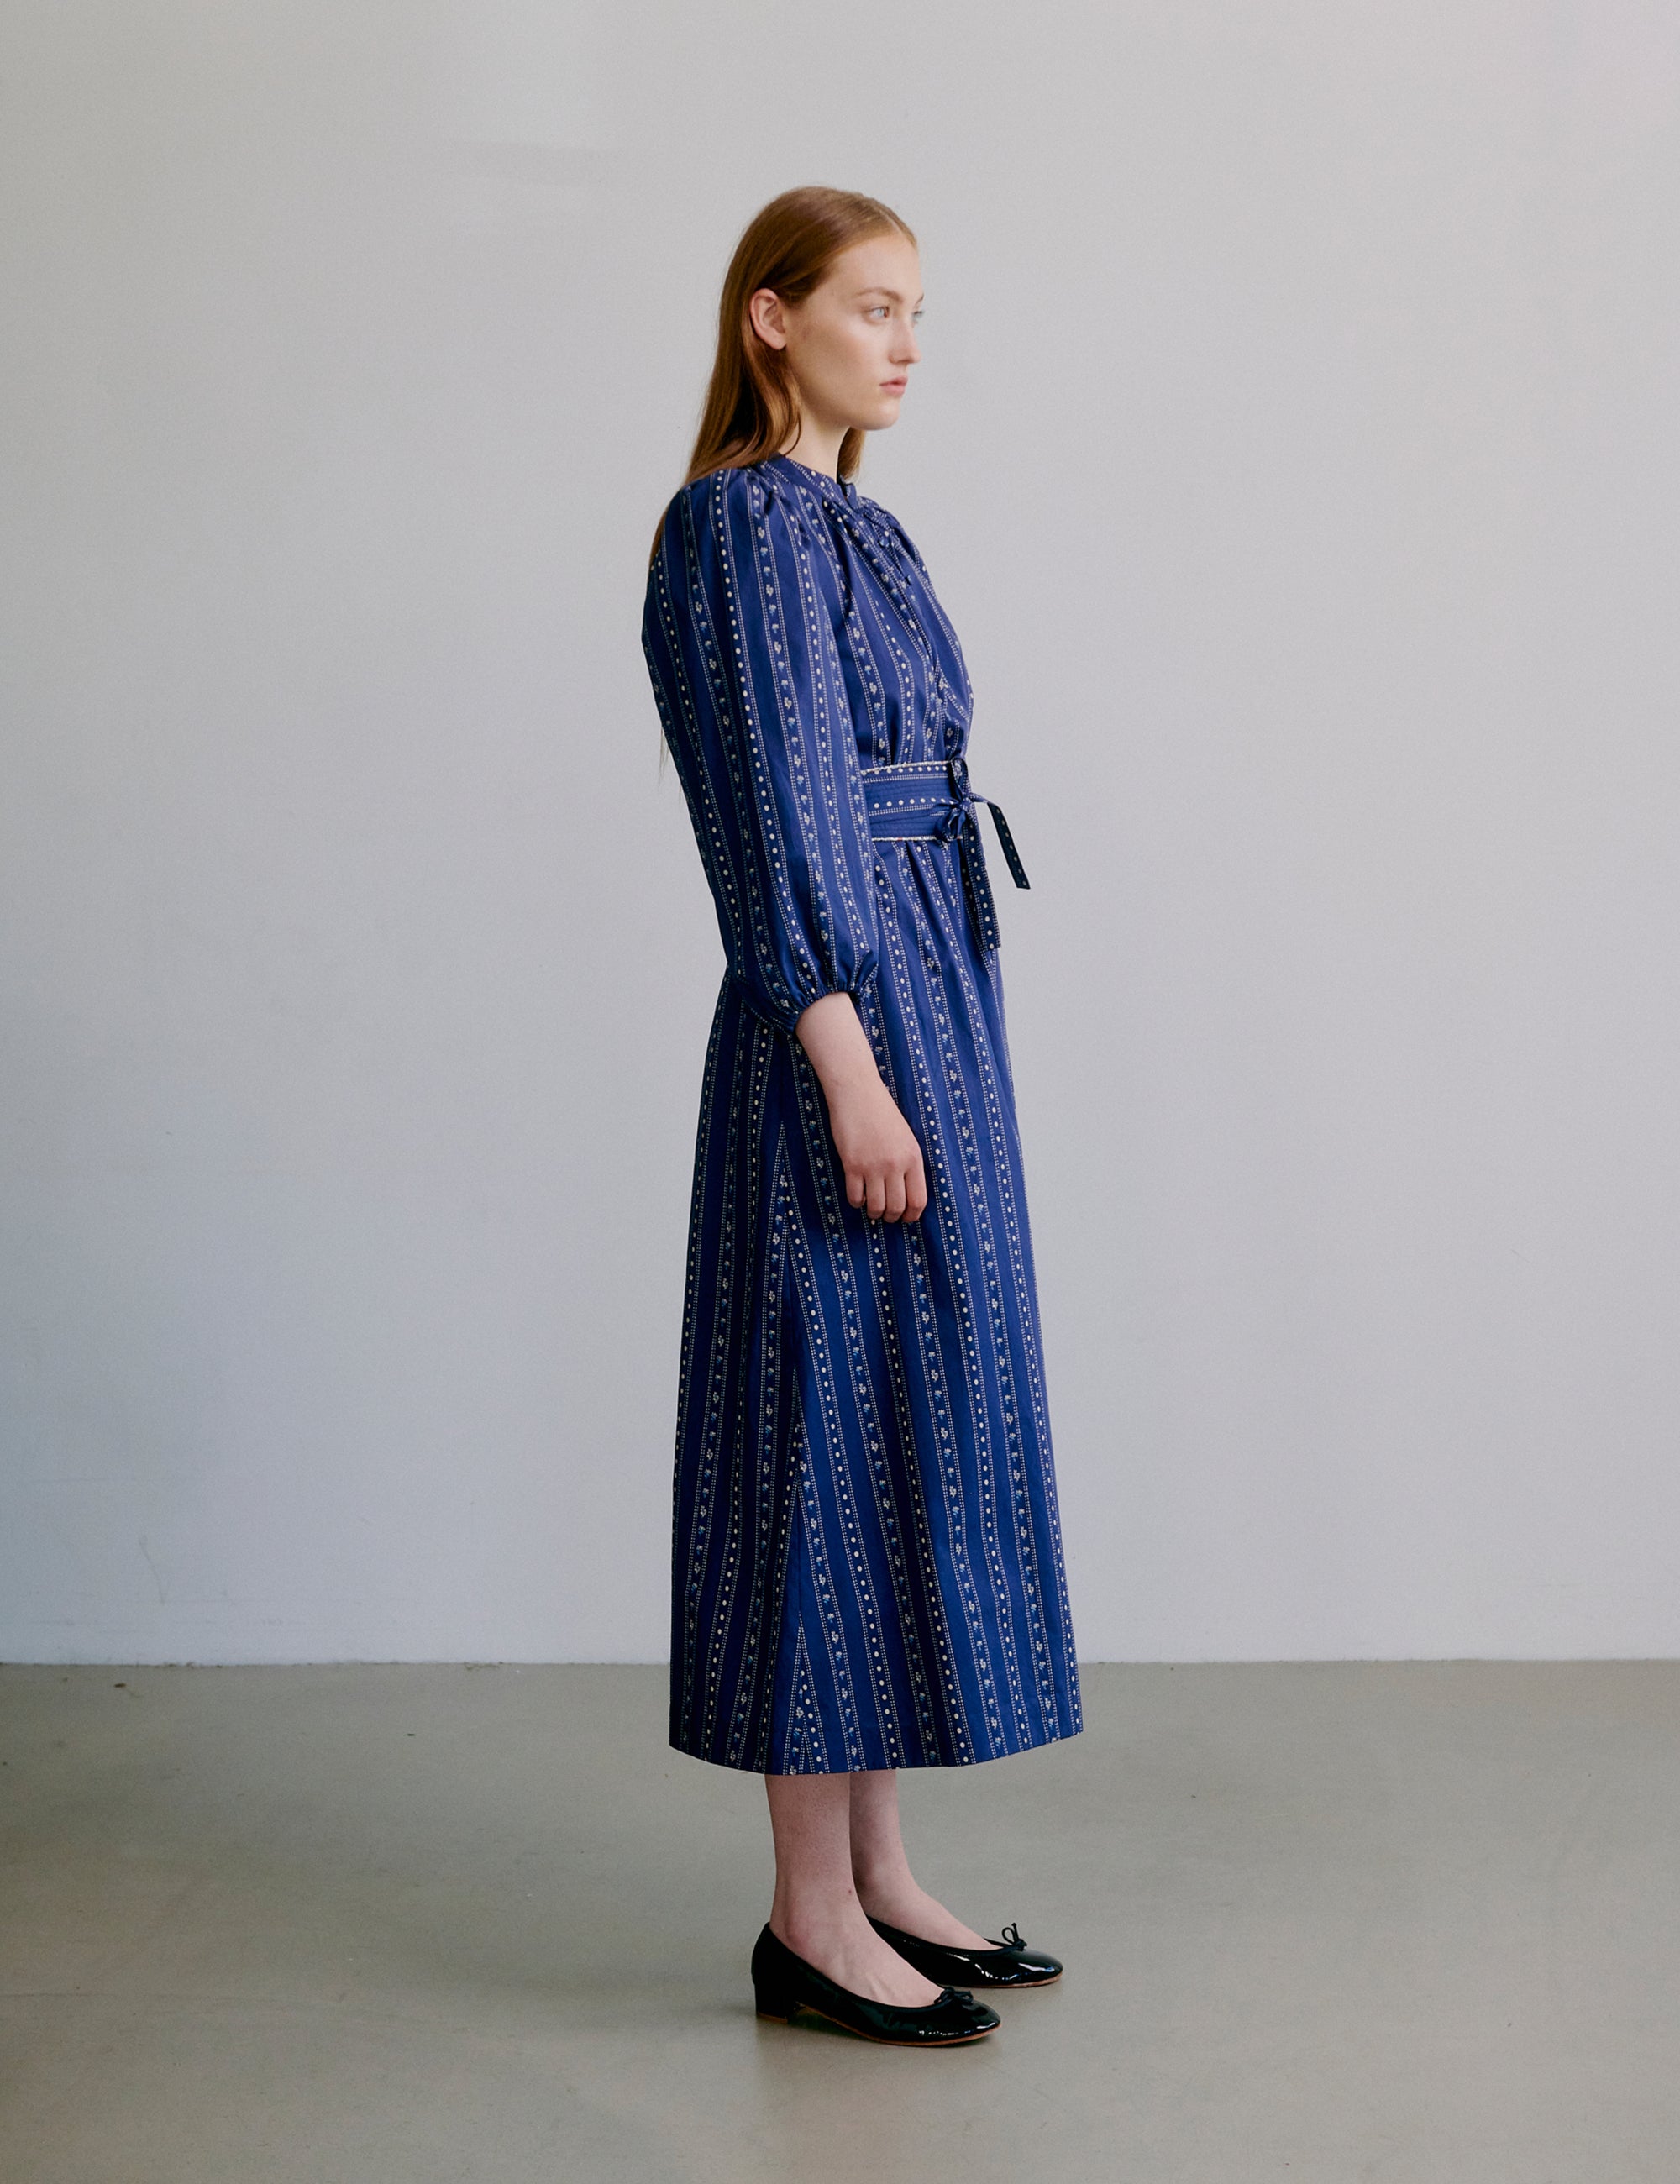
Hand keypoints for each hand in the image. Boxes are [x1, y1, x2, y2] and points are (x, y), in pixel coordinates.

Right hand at [794, 992, 927, 1222]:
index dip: (912, 1215)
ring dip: (873, 1212)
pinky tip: (857, 1198)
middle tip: (886, 1217)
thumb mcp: (906, 1137)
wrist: (858, 1092)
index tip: (906, 1219)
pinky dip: (856, 1202)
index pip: (918, 1199)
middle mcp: (896, 1165)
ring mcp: (873, 1166)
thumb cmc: (882, 1112)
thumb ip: (908, 1162)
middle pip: (897, 1206)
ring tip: (871, 1210)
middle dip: (892, 1217)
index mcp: (913, 1157)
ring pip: (876, 1206)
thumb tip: (907, 1191)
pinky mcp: (852, 1165)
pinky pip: (855, 1196)